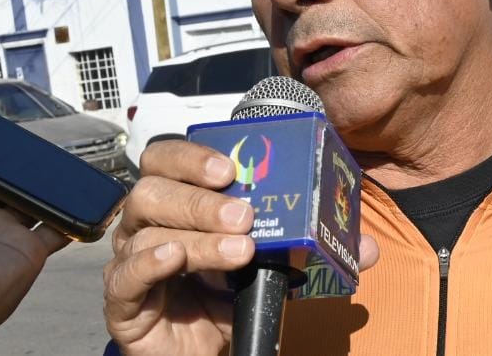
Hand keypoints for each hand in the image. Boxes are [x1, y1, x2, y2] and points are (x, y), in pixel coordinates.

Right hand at [104, 141, 379, 355]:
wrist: (207, 352)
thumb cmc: (230, 298)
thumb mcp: (275, 265)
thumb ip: (317, 249)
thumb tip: (369, 248)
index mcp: (176, 201)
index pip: (167, 159)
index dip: (193, 156)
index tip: (232, 168)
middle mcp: (145, 224)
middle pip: (153, 189)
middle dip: (201, 199)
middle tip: (246, 215)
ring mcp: (129, 261)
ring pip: (146, 229)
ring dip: (197, 235)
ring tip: (239, 249)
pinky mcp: (122, 303)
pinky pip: (126, 275)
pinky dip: (151, 262)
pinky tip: (176, 258)